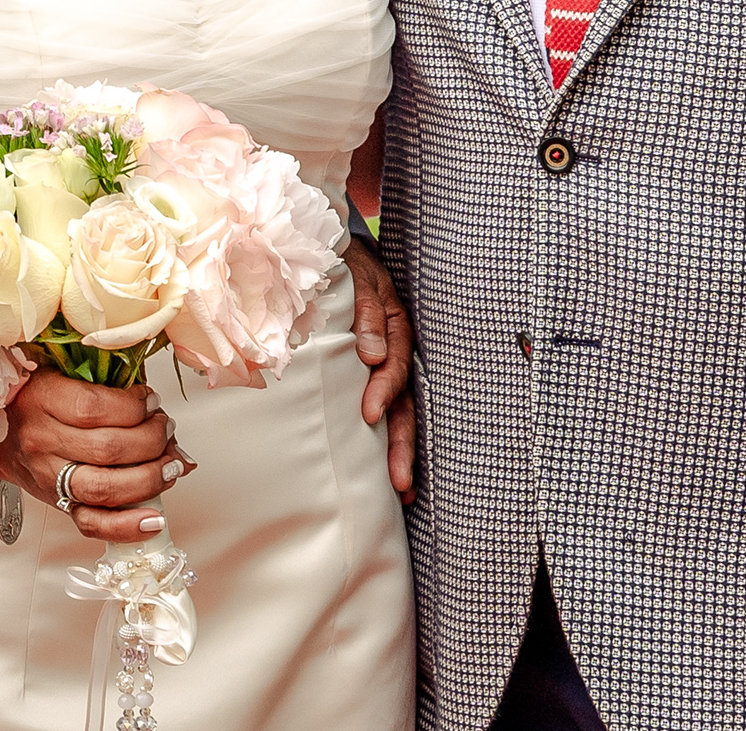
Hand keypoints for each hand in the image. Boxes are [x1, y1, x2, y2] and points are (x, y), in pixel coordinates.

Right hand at [0, 369, 183, 545]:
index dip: (134, 405)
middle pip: (108, 449)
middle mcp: (42, 442)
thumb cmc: (35, 398)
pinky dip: (128, 526)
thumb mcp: (62, 373)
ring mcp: (49, 478)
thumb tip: (159, 407)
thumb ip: (108, 382)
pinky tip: (154, 518)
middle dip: (152, 439)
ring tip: (170, 465)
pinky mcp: (58, 505)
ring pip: (104, 488)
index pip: (94, 407)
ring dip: (150, 478)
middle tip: (164, 428)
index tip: (150, 400)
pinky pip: (92, 524)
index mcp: (42, 400)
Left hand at [348, 243, 415, 499]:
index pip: (394, 366)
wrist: (340, 253)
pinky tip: (389, 474)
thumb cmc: (346, 266)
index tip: (369, 413)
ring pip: (401, 413)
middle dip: (402, 443)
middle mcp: (397, 353)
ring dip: (401, 450)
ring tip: (401, 490)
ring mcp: (390, 366)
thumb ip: (366, 313)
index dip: (383, 390)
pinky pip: (390, 409)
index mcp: (395, 328)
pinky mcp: (378, 374)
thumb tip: (372, 356)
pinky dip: (390, 439)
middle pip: (405, 403)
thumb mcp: (358, 278)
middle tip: (399, 480)